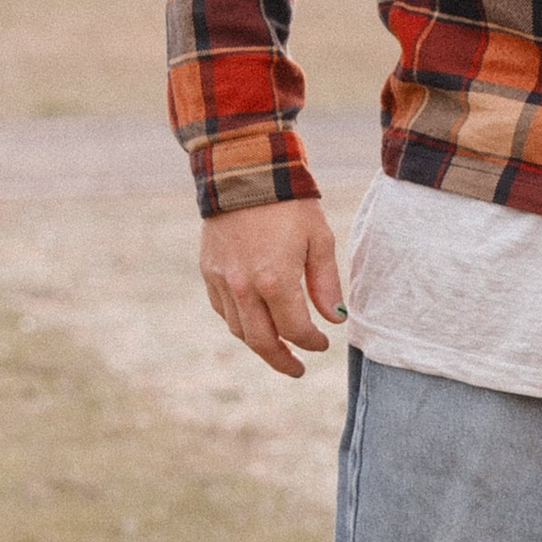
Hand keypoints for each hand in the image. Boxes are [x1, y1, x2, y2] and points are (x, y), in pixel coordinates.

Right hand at [199, 198, 347, 376]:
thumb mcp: (319, 240)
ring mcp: (223, 281)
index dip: (312, 343)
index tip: (323, 343)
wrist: (244, 171)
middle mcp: (245, 288)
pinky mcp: (208, 271)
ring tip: (277, 348)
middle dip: (283, 361)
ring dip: (260, 344)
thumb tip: (333, 320)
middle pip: (262, 343)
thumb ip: (326, 285)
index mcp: (276, 281)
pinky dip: (239, 322)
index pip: (295, 330)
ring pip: (239, 330)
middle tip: (297, 370)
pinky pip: (223, 310)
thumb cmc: (288, 203)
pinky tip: (253, 322)